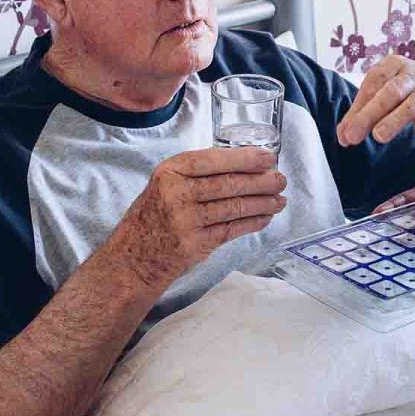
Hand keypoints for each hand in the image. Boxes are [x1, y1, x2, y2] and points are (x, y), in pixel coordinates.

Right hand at [110, 147, 286, 289]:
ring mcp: (186, 220)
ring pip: (234, 207)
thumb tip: (244, 163)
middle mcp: (176, 194)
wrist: (133, 257)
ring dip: (262, 203)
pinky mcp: (195, 244)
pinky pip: (232, 229)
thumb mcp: (165, 183)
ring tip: (279, 199)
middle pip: (228, 184)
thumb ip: (196, 173)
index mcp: (170, 172)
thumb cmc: (154, 215)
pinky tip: (265, 217)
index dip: (244, 158)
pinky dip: (252, 223)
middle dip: (261, 181)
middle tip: (281, 179)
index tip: (268, 158)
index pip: (213, 160)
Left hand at [336, 54, 414, 147]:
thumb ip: (364, 116)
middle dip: (370, 113)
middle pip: (391, 91)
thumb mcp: (387, 101)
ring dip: (394, 119)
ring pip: (414, 103)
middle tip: (353, 136)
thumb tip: (343, 136)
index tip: (346, 132)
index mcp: (395, 66)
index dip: (358, 107)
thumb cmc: (412, 98)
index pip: (373, 82)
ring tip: (378, 136)